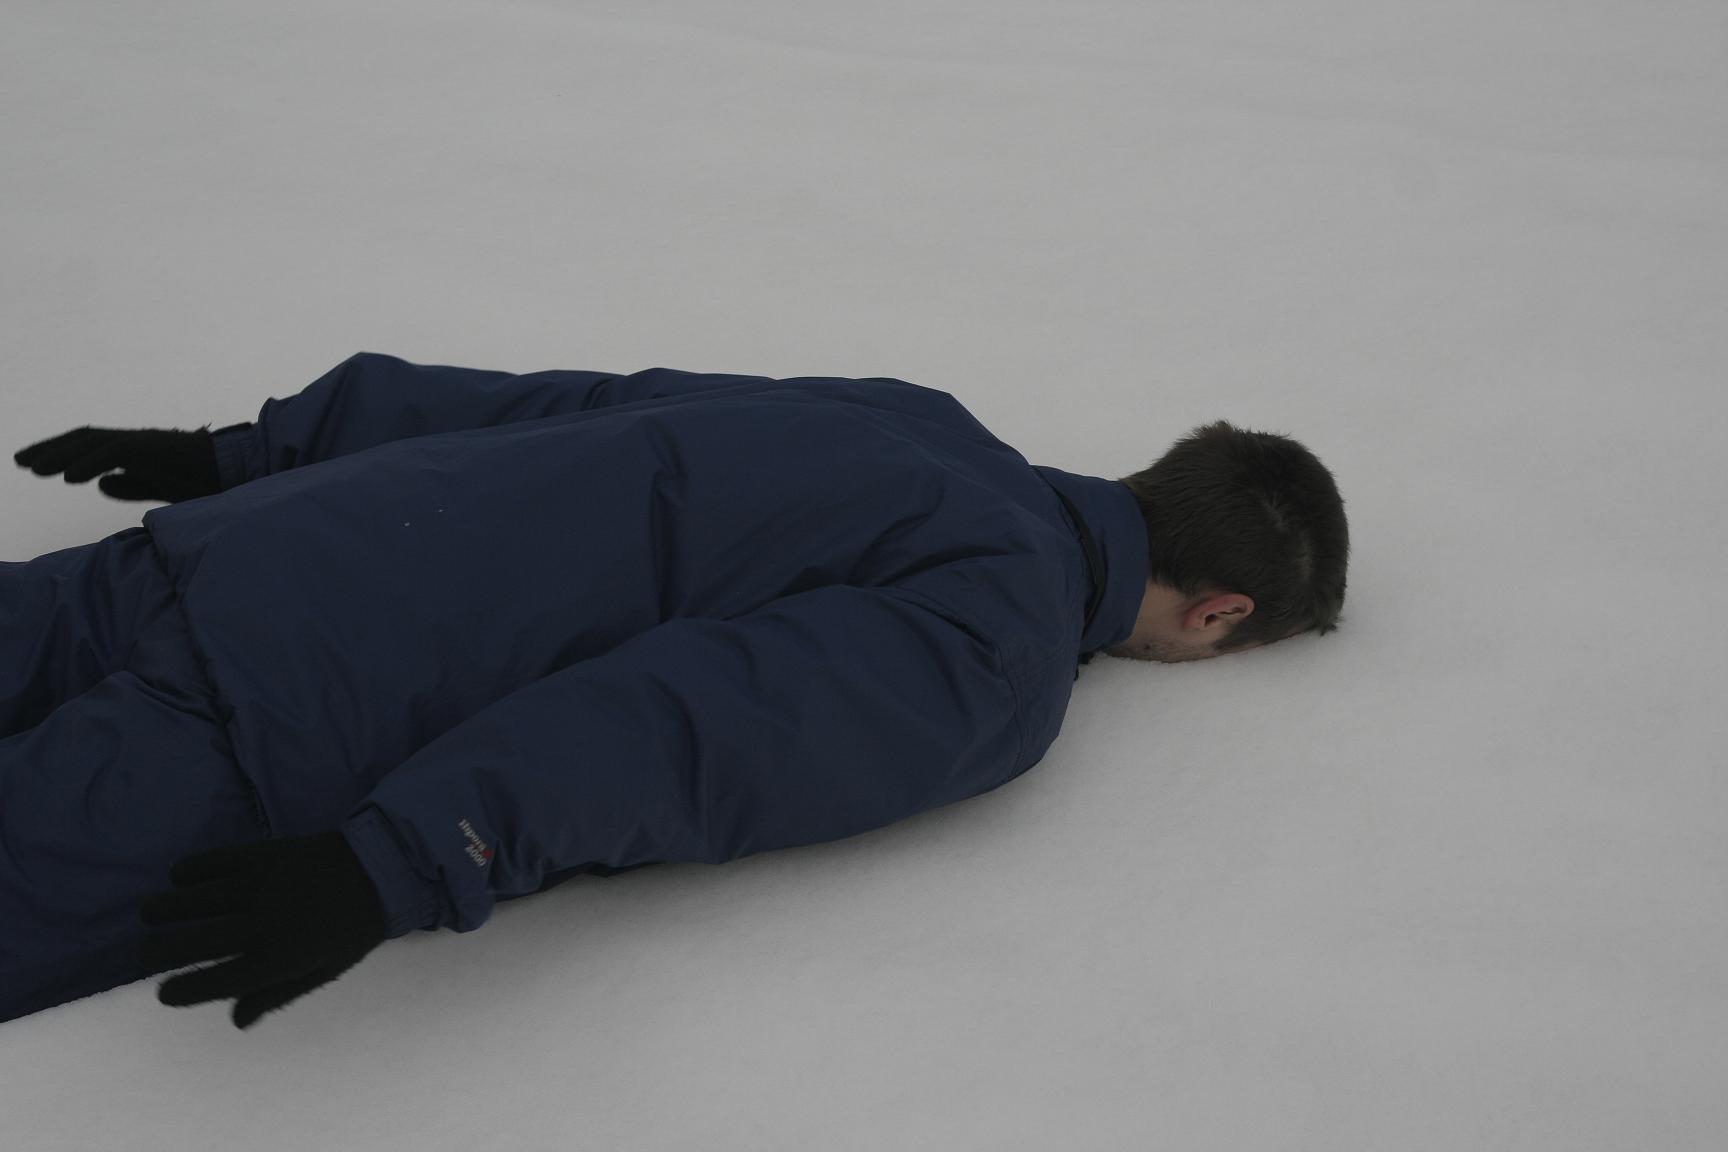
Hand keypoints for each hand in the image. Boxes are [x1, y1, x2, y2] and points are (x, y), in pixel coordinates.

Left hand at [13, 425, 220, 501]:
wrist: (235, 473)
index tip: (33, 464)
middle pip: (83, 440)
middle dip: (50, 449)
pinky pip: (114, 453)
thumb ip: (131, 484)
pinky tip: (70, 477)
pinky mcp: (153, 448)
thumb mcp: (158, 487)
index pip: (88, 447)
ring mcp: (143, 442)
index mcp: (134, 451)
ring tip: (33, 468)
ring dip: (61, 455)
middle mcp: (134, 441)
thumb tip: (100, 483)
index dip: (60, 453)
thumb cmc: (203, 480)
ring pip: (92, 443)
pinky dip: (90, 462)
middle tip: (20, 460)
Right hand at [139, 830, 388, 1029]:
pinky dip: (192, 868)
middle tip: (141, 953)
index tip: (163, 994)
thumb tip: (236, 1021)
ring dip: (166, 907)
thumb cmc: (353, 927)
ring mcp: (263, 885)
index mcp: (281, 958)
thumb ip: (277, 994)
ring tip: (148, 913)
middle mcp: (265, 923)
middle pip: (197, 941)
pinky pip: (218, 861)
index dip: (185, 991)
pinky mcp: (266, 853)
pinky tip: (178, 876)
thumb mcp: (323, 969)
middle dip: (159, 950)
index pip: (219, 981)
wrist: (382, 870)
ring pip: (198, 899)